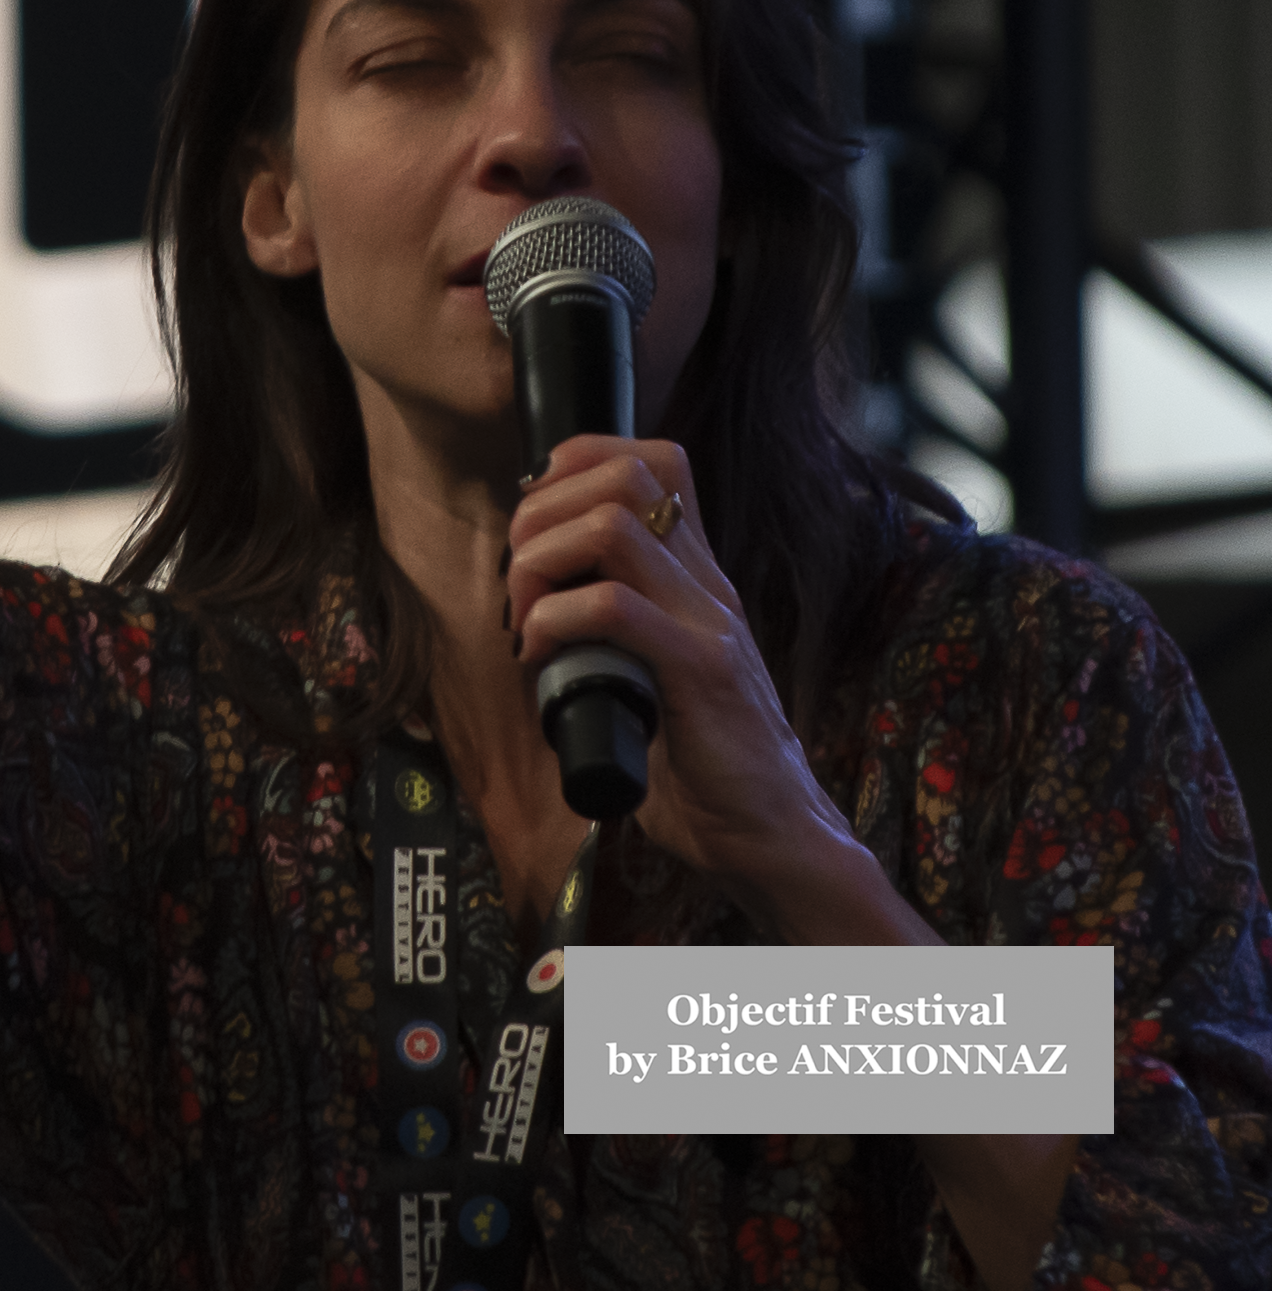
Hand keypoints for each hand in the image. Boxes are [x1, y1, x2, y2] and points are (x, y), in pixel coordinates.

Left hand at [505, 433, 906, 939]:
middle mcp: (707, 583)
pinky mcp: (702, 672)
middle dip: (544, 510)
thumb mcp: (655, 670)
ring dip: (543, 560)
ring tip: (525, 614)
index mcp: (697, 576)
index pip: (651, 460)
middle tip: (518, 577)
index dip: (577, 462)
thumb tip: (533, 605)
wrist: (770, 830)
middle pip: (624, 475)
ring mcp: (709, 621)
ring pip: (613, 527)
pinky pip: (614, 609)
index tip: (533, 518)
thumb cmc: (702, 761)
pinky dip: (554, 622)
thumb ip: (616, 629)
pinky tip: (540, 659)